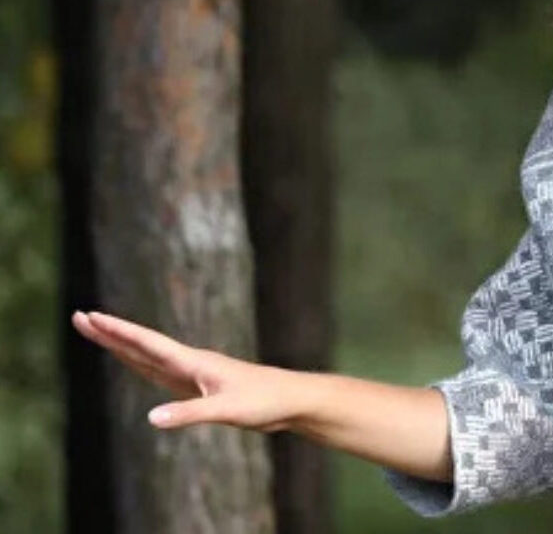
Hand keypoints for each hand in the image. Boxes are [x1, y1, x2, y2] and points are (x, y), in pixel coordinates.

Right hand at [72, 309, 301, 432]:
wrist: (291, 400)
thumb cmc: (264, 402)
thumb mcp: (226, 410)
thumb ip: (189, 413)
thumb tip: (150, 418)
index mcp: (193, 362)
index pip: (148, 343)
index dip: (118, 332)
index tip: (92, 317)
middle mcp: (190, 363)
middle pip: (141, 345)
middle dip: (109, 333)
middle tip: (79, 317)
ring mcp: (193, 374)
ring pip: (147, 356)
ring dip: (121, 345)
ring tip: (96, 332)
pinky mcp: (199, 386)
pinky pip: (160, 372)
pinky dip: (140, 364)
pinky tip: (134, 361)